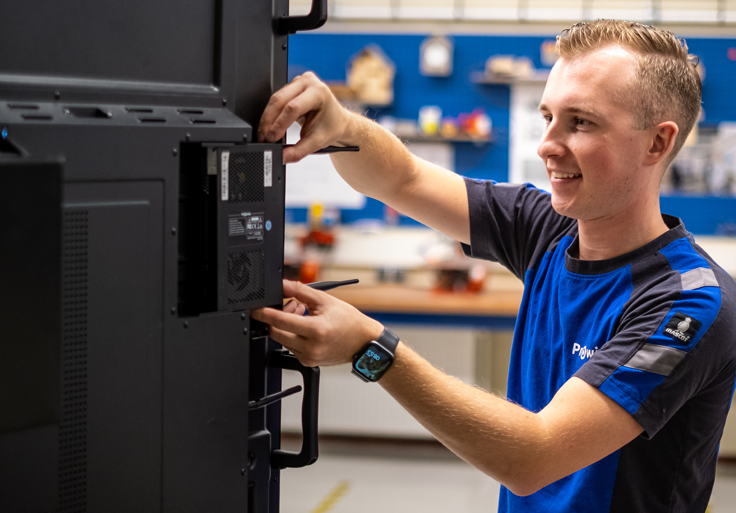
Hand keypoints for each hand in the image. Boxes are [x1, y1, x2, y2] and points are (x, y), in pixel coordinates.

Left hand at [251, 280, 383, 367]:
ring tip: (303, 313)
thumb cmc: (349, 322)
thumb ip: (300, 291)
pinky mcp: (308, 362)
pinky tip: (306, 327)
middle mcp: (310, 347)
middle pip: (276, 332)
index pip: (280, 321)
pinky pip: (291, 348)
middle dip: (277, 317)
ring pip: (283, 340)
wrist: (363, 343)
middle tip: (291, 305)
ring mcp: (308, 357)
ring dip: (286, 326)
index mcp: (315, 330)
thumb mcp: (325, 300)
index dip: (264, 313)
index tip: (255, 309)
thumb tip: (282, 285)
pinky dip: (294, 335)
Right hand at [258, 72, 354, 163]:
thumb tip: (282, 157)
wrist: (337, 121)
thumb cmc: (331, 127)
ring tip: (264, 134)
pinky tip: (269, 126)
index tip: (271, 139)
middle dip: (269, 121)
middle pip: (280, 100)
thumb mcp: (317, 141)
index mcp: (319, 92)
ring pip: (275, 99)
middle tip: (263, 138)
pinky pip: (276, 99)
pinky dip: (271, 114)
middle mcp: (308, 82)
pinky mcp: (291, 86)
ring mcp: (298, 82)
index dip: (279, 124)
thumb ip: (299, 151)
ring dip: (267, 118)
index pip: (293, 107)